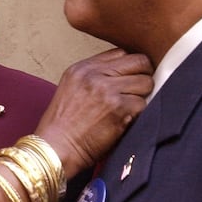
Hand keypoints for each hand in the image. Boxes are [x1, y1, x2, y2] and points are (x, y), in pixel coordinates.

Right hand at [35, 48, 152, 176]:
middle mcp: (94, 74)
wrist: (55, 148)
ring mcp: (107, 90)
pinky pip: (143, 104)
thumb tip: (123, 75)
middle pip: (139, 62)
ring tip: (128, 110)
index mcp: (82, 68)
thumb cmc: (62, 126)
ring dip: (141, 98)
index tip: (131, 77)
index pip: (121, 53)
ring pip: (145, 83)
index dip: (131, 66)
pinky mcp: (119, 108)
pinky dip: (138, 115)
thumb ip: (93, 77)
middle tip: (138, 92)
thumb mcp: (70, 89)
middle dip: (143, 76)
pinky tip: (125, 122)